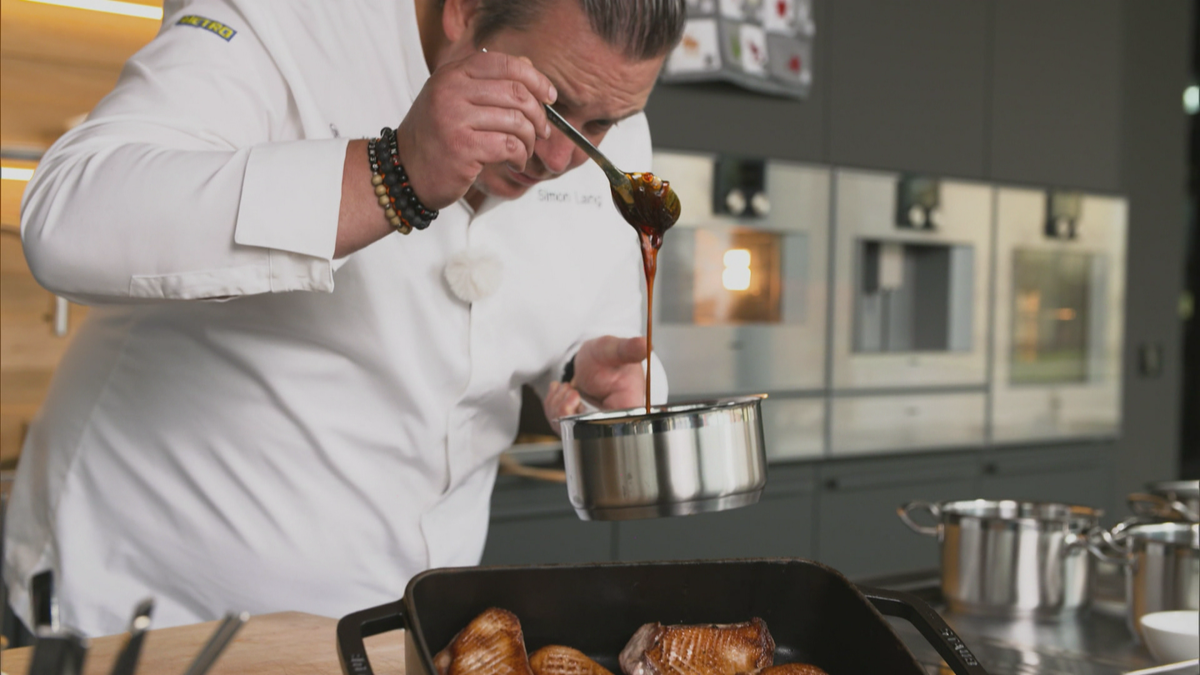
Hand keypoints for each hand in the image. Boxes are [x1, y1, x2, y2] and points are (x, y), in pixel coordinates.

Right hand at [394, 50, 555, 208]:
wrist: (405, 172)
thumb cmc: (434, 138)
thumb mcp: (455, 99)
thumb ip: (488, 82)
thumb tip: (528, 65)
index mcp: (452, 74)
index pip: (504, 64)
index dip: (534, 78)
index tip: (549, 96)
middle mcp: (451, 91)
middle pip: (516, 93)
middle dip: (538, 115)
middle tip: (542, 131)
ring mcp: (454, 119)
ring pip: (516, 121)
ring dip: (529, 141)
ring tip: (524, 151)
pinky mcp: (462, 148)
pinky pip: (509, 146)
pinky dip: (520, 156)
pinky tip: (514, 162)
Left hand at [542, 336, 646, 434]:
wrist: (591, 359)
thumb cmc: (607, 355)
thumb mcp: (614, 348)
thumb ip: (628, 349)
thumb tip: (645, 344)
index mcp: (629, 405)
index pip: (616, 428)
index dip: (593, 420)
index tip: (576, 398)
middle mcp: (613, 419)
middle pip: (588, 433)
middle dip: (569, 412)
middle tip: (570, 391)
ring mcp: (595, 424)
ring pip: (570, 431)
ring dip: (559, 407)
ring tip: (566, 387)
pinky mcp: (579, 424)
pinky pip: (560, 425)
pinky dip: (553, 407)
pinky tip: (559, 391)